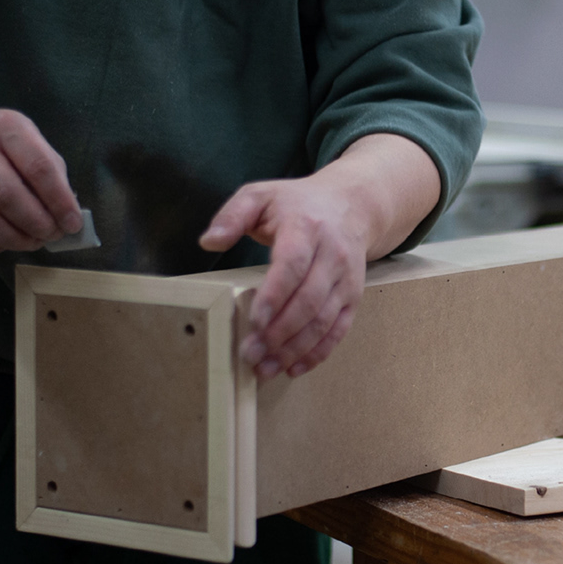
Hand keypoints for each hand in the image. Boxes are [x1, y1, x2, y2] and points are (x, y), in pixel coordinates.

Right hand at [0, 108, 82, 254]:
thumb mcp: (29, 140)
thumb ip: (51, 173)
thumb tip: (66, 215)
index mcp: (5, 127)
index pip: (38, 167)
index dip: (60, 201)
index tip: (72, 223)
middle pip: (7, 196)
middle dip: (37, 223)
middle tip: (52, 234)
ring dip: (15, 239)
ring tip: (33, 242)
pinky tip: (6, 243)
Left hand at [199, 175, 368, 379]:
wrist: (352, 205)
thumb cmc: (298, 204)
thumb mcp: (261, 195)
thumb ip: (232, 215)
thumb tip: (209, 240)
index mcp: (306, 228)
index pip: (293, 264)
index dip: (275, 295)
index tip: (255, 320)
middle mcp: (332, 254)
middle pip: (309, 300)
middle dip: (279, 332)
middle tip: (250, 354)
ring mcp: (346, 278)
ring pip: (324, 320)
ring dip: (294, 349)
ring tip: (265, 368)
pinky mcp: (353, 296)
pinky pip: (339, 329)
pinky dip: (317, 352)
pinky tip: (294, 367)